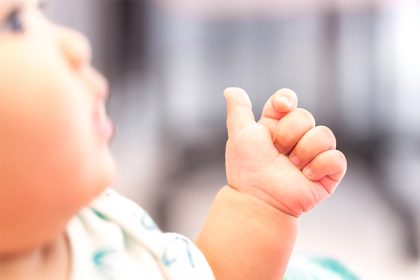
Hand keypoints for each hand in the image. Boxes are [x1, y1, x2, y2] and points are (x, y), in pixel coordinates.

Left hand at [224, 87, 346, 216]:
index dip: (286, 100)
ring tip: (291, 167)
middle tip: (277, 152)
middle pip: (305, 116)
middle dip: (288, 134)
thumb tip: (231, 89)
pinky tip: (306, 176)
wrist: (258, 198)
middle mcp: (297, 138)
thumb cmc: (246, 168)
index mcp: (277, 126)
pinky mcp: (328, 173)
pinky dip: (320, 165)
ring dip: (304, 152)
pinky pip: (336, 158)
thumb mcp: (240, 134)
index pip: (288, 101)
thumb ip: (239, 110)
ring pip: (324, 135)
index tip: (280, 106)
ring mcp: (314, 155)